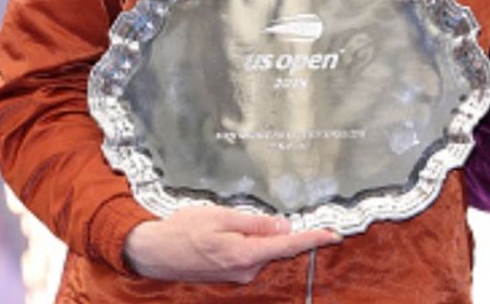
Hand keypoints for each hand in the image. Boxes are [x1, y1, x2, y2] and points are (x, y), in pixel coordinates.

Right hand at [122, 204, 341, 283]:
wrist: (154, 253)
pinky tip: (224, 232)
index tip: (334, 234)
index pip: (288, 246)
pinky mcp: (230, 274)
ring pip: (261, 250)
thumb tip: (284, 228)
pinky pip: (249, 255)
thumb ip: (255, 223)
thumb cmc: (184, 230)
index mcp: (245, 255)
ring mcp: (237, 275)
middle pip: (276, 247)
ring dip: (256, 235)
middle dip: (278, 231)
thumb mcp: (221, 216)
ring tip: (225, 222)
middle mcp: (245, 270)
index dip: (313, 239)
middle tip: (255, 214)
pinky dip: (247, 242)